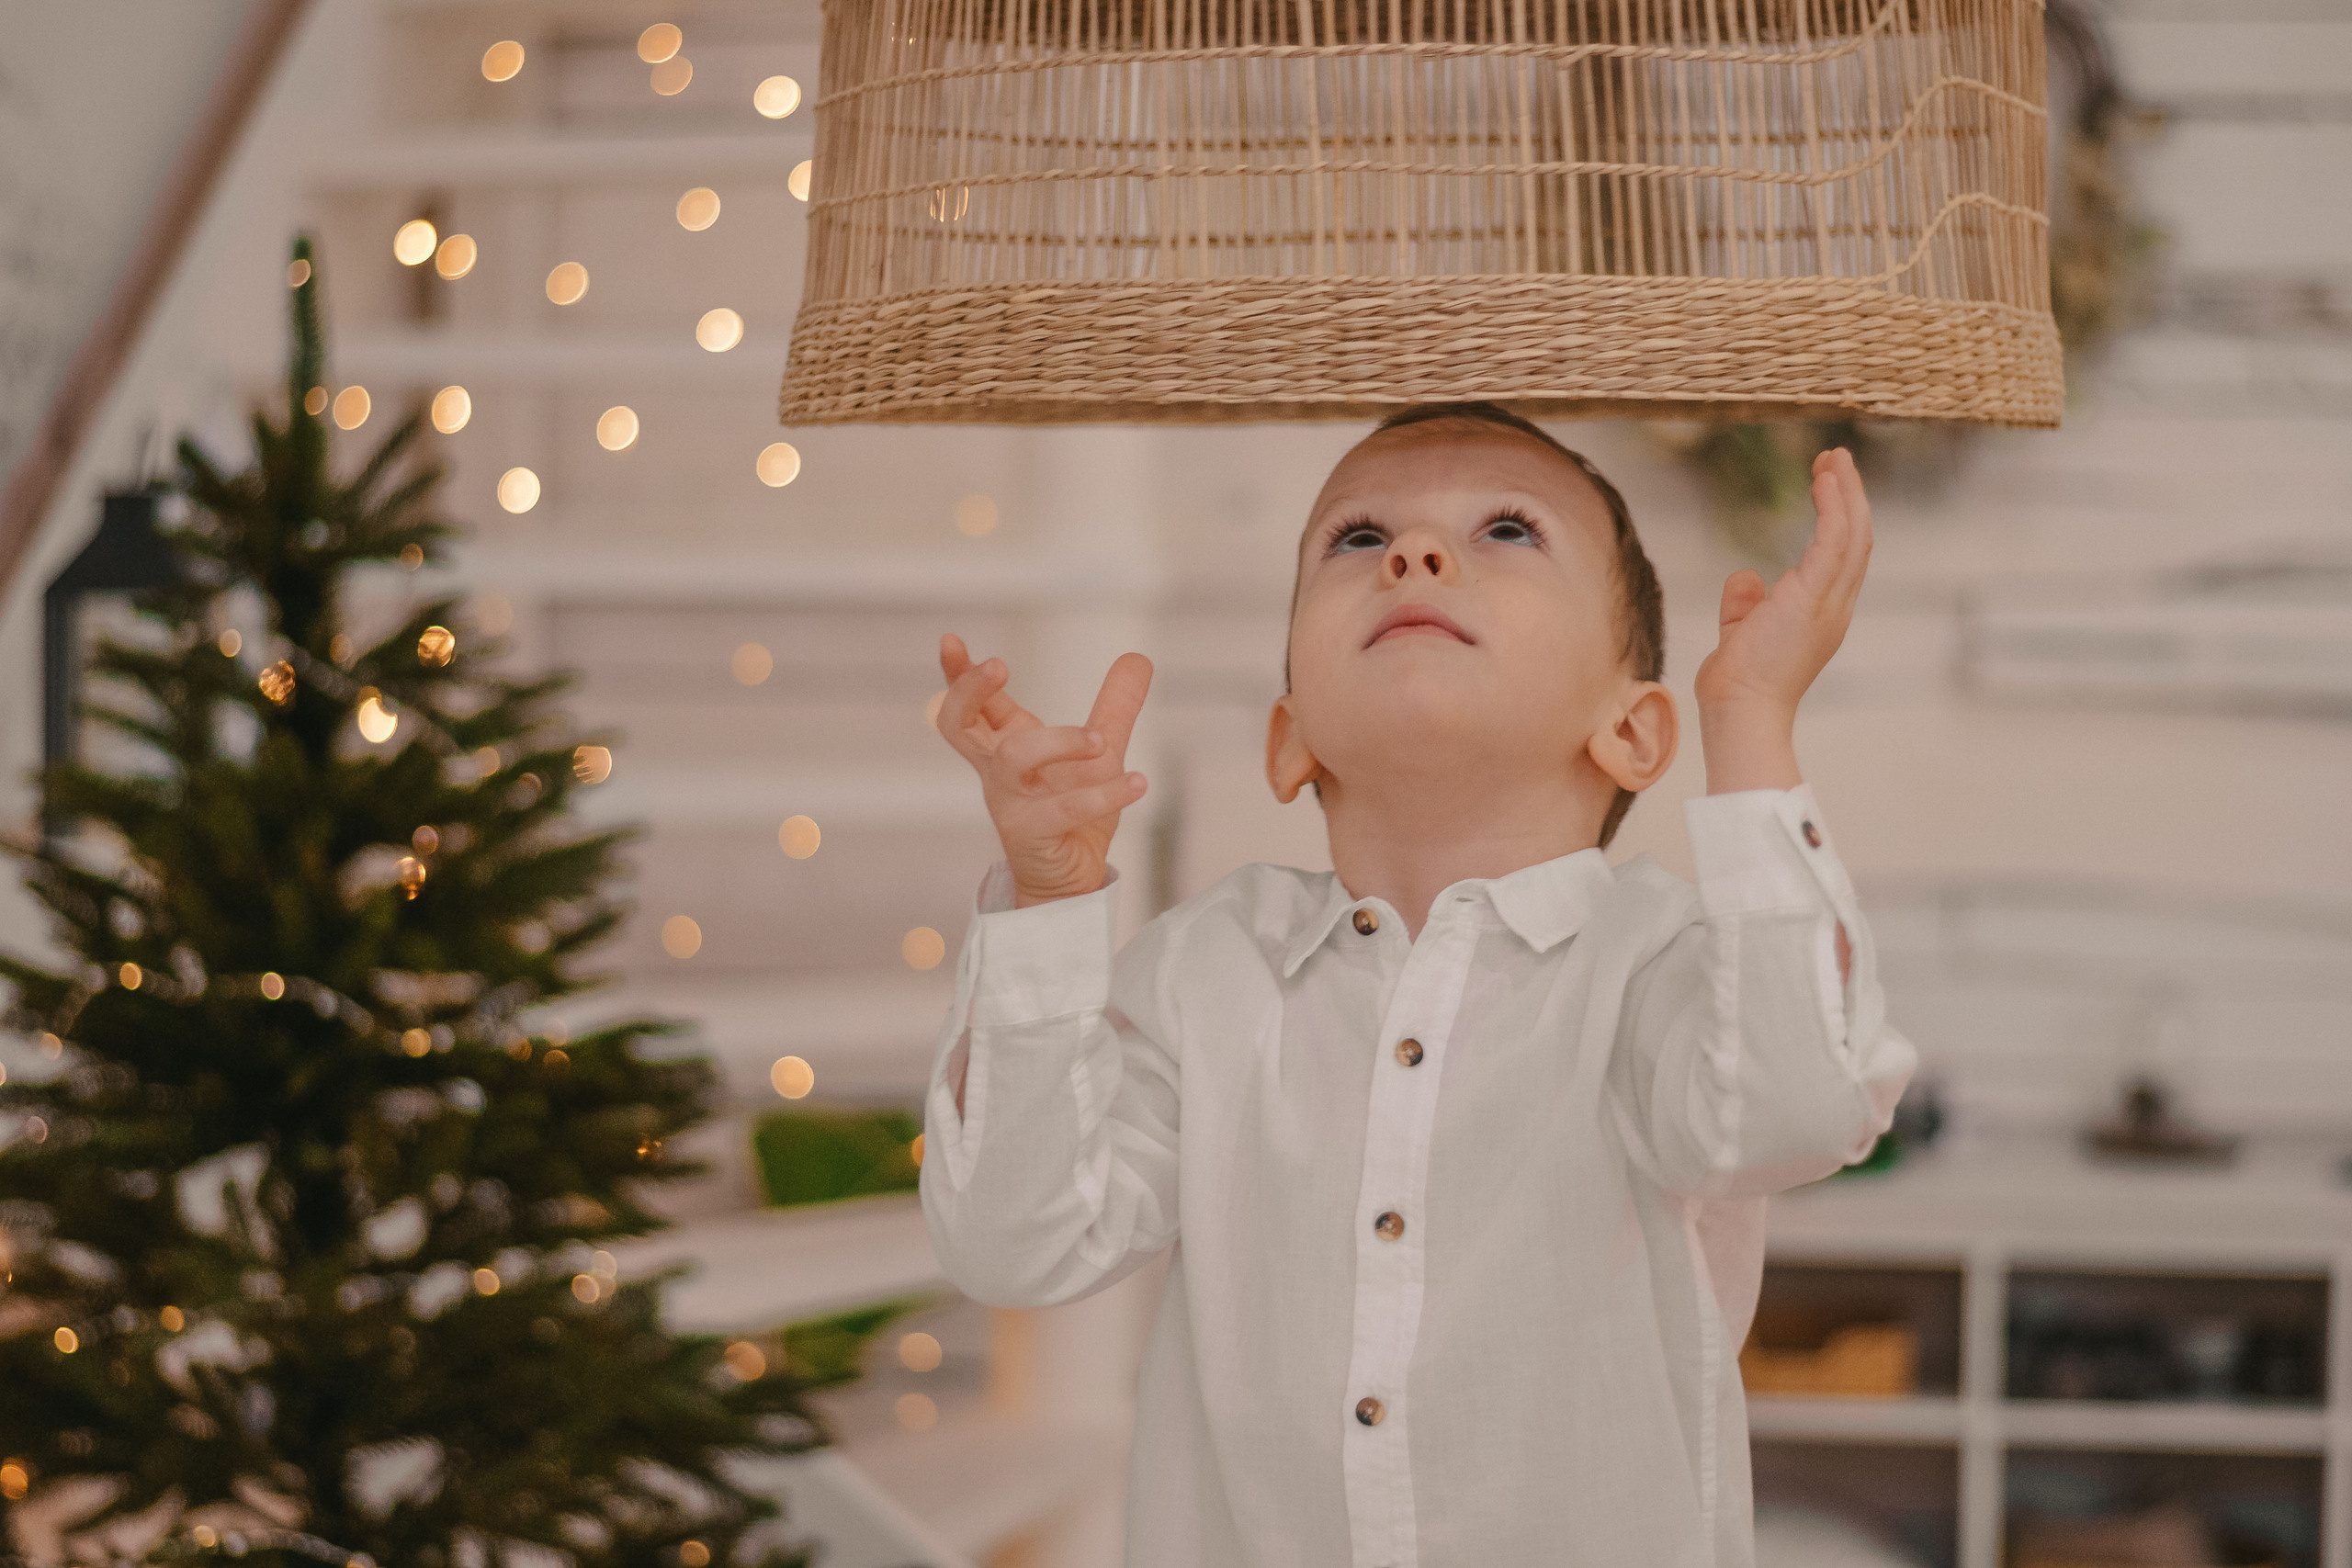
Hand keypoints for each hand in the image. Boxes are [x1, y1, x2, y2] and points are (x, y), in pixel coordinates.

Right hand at [935, 633, 1152, 907]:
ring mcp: (1010, 803)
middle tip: (998, 665)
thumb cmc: (1072, 813)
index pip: (971, 704)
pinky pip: (1063, 810)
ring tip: (1100, 741)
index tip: (950, 640)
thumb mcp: (1099, 751)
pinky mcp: (1031, 834)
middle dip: (970, 692)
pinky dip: (1103, 794)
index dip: (958, 674)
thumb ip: (1115, 706)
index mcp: (1006, 744)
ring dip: (1058, 741)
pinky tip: (1138, 783)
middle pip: (959, 725)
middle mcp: (999, 771)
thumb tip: (1138, 657)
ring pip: (1015, 759)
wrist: (1072, 878)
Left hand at [1693, 448, 1871, 792]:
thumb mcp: (1741, 631)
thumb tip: (1746, 575)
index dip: (1839, 517)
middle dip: (1849, 496)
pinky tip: (1825, 479)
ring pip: (1853, 534)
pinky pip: (1835, 540)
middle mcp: (1835, 606)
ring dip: (1845, 492)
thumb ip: (1745, 603)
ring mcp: (1830, 602)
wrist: (1740, 709)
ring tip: (1834, 458)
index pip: (1842, 556)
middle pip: (1857, 539)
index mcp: (1823, 613)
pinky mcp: (1815, 596)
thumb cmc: (1740, 681)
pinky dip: (1834, 506)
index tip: (1827, 484)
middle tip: (1837, 459)